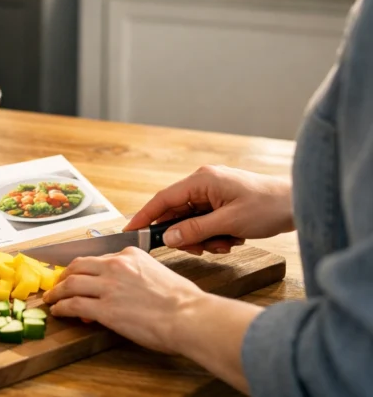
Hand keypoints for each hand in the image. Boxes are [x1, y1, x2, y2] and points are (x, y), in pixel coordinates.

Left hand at [42, 247, 206, 352]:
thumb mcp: (157, 274)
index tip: (79, 277)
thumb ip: (135, 276)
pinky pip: (73, 304)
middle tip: (57, 283)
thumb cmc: (183, 300)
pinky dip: (61, 307)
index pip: (98, 258)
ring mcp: (108, 286)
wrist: (189, 316)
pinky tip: (58, 311)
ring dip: (57, 291)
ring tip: (51, 298)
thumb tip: (123, 290)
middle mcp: (115, 266)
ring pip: (70, 283)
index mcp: (129, 254)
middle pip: (78, 266)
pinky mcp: (105, 308)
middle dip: (64, 275)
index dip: (85, 270)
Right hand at [125, 165, 293, 254]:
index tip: (130, 231)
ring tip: (226, 243)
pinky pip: (206, 221)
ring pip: (192, 220)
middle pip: (177, 213)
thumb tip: (168, 238)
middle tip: (200, 248)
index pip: (163, 199)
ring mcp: (213, 192)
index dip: (145, 216)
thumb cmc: (268, 207)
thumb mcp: (229, 223)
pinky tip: (232, 238)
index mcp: (201, 180)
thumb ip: (195, 230)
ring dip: (205, 237)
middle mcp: (203, 183)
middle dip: (186, 234)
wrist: (299, 204)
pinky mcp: (222, 202)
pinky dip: (215, 234)